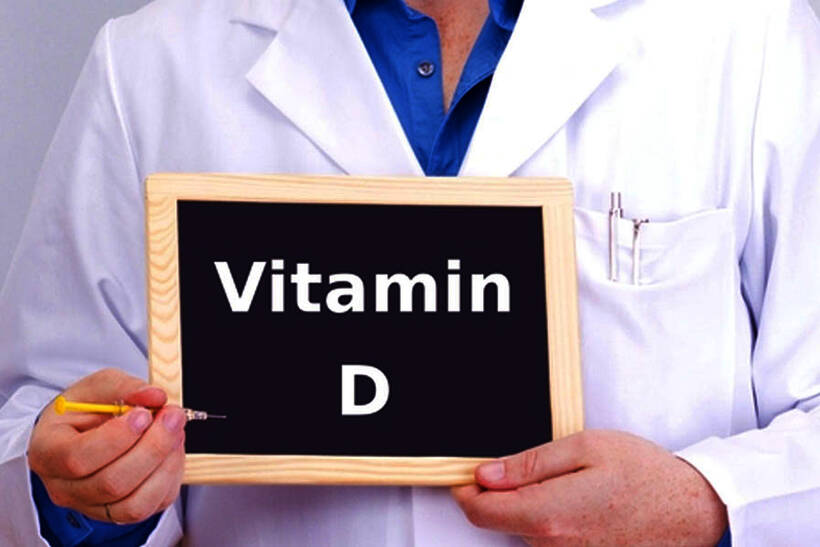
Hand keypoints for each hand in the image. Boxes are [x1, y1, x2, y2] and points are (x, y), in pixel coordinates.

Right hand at [28, 368, 185, 523]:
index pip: (77, 458)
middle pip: (111, 483)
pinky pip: (153, 505)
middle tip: (172, 416)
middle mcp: (64, 487)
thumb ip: (124, 387)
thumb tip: (155, 396)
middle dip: (151, 447)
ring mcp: (92, 506)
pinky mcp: (121, 514)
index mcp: (47, 452)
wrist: (88, 429)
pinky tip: (173, 449)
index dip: (116, 438)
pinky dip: (171, 476)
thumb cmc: (88, 408)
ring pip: (134, 504)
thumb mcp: (98, 386)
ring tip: (176, 431)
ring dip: (165, 465)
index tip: (143, 413)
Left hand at [453, 430, 726, 544]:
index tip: (468, 475)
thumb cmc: (643, 474)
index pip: (480, 512)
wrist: (694, 510)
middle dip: (504, 497)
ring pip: (527, 534)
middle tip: (536, 470)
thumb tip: (485, 474)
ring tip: (570, 487)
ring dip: (533, 511)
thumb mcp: (584, 447)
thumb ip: (528, 465)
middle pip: (502, 523)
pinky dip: (555, 526)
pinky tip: (582, 508)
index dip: (467, 491)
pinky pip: (552, 544)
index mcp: (548, 514)